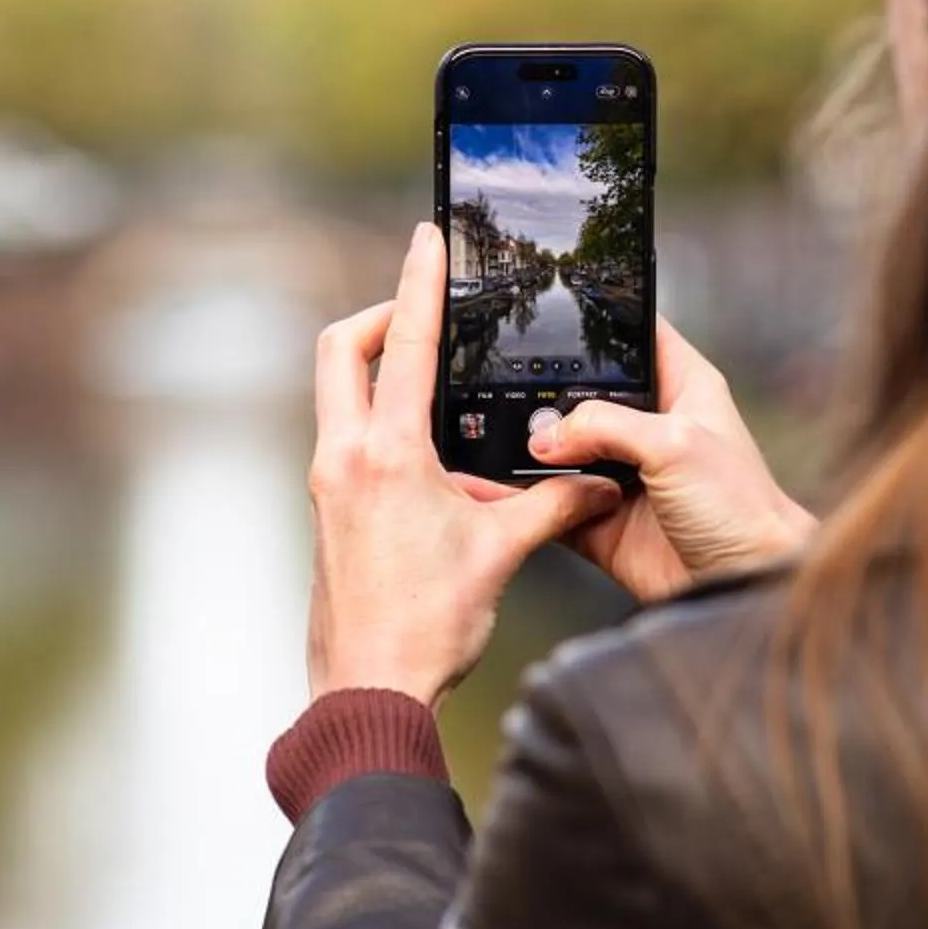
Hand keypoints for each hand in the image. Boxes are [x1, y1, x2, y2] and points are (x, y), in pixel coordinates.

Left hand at [306, 224, 622, 706]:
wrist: (369, 691)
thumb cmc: (428, 626)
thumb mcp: (501, 553)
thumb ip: (552, 503)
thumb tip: (601, 482)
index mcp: (387, 454)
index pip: (405, 343)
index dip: (420, 282)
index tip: (428, 237)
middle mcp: (344, 458)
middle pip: (340, 350)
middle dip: (378, 316)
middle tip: (421, 309)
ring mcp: (327, 484)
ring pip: (337, 395)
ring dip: (376, 370)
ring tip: (433, 374)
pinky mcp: (326, 511)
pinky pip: (345, 438)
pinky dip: (377, 420)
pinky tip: (426, 447)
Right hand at [529, 317, 814, 603]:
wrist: (743, 582)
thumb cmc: (742, 508)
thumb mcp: (676, 443)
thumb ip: (606, 425)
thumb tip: (548, 434)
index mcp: (681, 388)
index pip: (636, 337)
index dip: (602, 323)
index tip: (557, 317)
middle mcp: (649, 427)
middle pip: (585, 395)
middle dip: (551, 397)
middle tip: (518, 397)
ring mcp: (623, 473)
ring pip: (562, 450)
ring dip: (533, 450)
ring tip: (504, 441)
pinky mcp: (602, 518)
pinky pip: (554, 502)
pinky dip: (530, 498)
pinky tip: (507, 488)